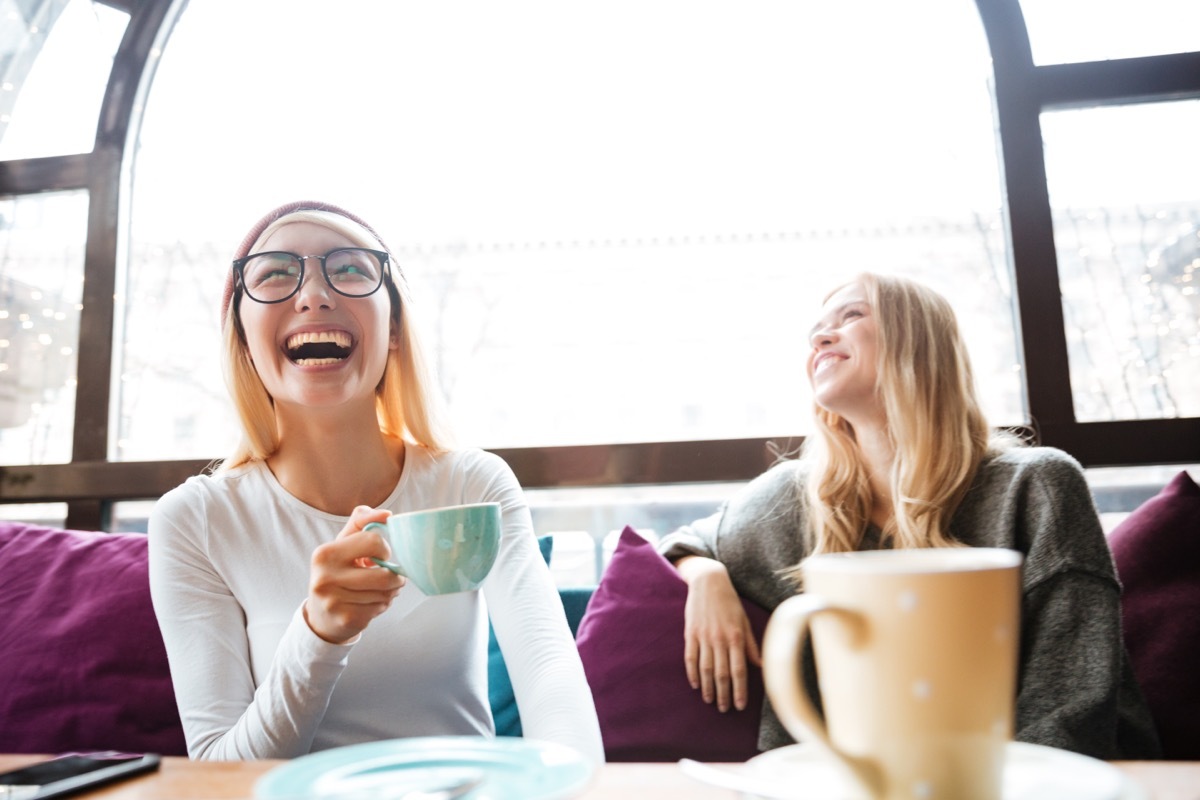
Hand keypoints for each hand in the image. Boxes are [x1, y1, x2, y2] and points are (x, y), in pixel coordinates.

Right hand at [303, 505, 404, 643]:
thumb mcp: (343, 542)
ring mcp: (334, 601)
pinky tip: (373, 602)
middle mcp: (325, 577)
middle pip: (385, 574)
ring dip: (391, 591)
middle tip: (393, 577)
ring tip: (382, 589)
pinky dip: (383, 604)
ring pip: (385, 593)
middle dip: (396, 576)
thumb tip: (387, 515)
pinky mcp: (346, 619)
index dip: (384, 549)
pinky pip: (380, 608)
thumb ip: (362, 521)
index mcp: (324, 553)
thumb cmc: (338, 571)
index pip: (374, 541)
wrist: (321, 614)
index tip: (379, 555)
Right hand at [677, 556, 762, 712]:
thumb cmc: (730, 602)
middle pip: (722, 673)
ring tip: (710, 701)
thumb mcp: (744, 621)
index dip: (740, 690)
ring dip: (708, 688)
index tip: (740, 705)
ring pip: (706, 669)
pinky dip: (693, 673)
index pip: (739, 670)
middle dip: (724, 694)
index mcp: (736, 637)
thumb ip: (751, 644)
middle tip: (724, 709)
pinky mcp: (690, 634)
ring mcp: (703, 637)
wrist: (708, 581)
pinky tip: (695, 684)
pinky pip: (690, 658)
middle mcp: (719, 639)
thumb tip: (761, 665)